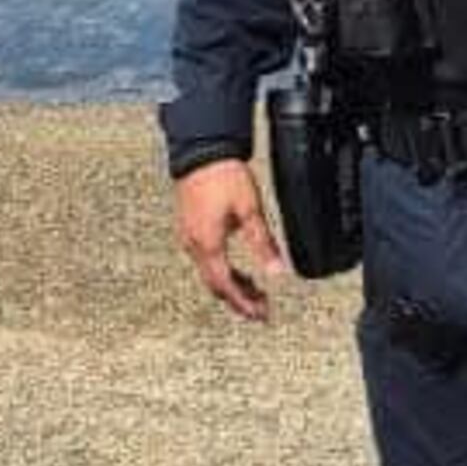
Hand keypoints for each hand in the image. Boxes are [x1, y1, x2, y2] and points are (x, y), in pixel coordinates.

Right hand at [172, 158, 286, 325]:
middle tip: (261, 308)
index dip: (244, 304)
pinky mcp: (189, 227)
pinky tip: (237, 266)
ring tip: (254, 289)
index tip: (261, 315)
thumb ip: (263, 244)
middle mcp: (194, 245)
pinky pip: (204, 259)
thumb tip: (278, 272)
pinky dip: (222, 270)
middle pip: (216, 285)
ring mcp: (189, 236)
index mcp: (208, 245)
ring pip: (210, 273)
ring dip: (231, 285)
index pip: (226, 287)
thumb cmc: (222, 176)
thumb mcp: (250, 211)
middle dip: (239, 299)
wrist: (201, 150)